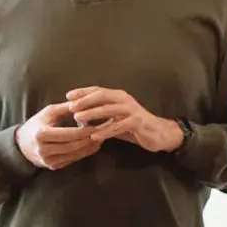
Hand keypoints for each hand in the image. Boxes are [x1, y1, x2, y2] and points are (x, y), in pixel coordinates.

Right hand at [16, 103, 98, 169]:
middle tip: (104, 131)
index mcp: (41, 134)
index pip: (68, 134)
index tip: (97, 124)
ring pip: (74, 154)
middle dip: (90, 138)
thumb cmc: (37, 124)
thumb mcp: (48, 112)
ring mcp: (48, 161)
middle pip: (73, 145)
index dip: (84, 130)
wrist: (22, 144)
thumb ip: (66, 108)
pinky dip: (84, 152)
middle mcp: (43, 150)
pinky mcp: (53, 166)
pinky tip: (93, 145)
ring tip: (102, 137)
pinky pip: (72, 160)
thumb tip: (84, 101)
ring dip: (90, 146)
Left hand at [66, 86, 182, 152]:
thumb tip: (79, 119)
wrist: (159, 134)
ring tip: (78, 118)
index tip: (68, 95)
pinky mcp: (137, 122)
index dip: (83, 92)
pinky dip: (105, 130)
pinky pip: (118, 126)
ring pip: (109, 109)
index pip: (98, 90)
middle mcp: (124, 100)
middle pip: (102, 96)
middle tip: (70, 106)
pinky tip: (95, 135)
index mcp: (118, 96)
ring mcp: (131, 110)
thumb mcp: (115, 119)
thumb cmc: (134, 126)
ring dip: (92, 113)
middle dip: (85, 100)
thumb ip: (100, 117)